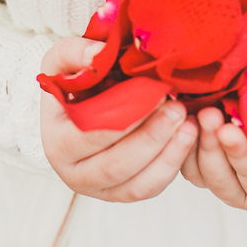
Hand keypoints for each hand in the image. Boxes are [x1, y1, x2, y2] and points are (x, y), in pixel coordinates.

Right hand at [39, 37, 198, 201]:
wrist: (81, 105)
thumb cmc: (74, 82)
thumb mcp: (63, 60)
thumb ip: (75, 52)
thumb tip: (96, 54)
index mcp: (57, 144)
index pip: (91, 137)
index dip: (127, 118)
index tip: (156, 93)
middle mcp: (74, 174)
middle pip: (117, 166)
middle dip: (152, 137)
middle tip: (178, 108)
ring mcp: (100, 189)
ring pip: (138, 185)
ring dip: (168, 155)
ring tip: (190, 125)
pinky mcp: (123, 193)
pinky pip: (151, 188)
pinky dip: (172, 166)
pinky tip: (187, 138)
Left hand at [180, 107, 246, 213]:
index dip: (240, 153)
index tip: (229, 129)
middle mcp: (244, 196)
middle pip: (219, 178)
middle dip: (212, 144)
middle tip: (208, 113)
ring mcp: (222, 184)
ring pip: (198, 172)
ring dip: (194, 142)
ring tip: (193, 112)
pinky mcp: (205, 170)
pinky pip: (187, 162)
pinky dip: (184, 141)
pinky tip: (184, 115)